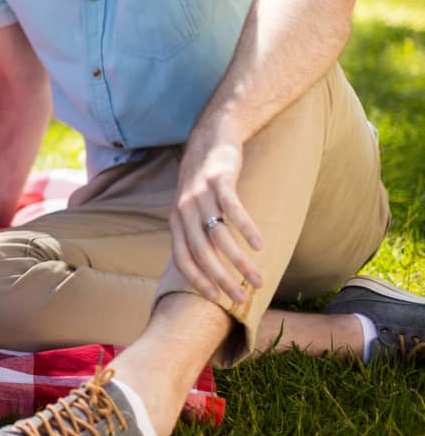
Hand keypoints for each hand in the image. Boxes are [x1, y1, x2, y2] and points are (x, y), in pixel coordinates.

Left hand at [171, 138, 264, 303]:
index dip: (197, 280)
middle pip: (201, 252)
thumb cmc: (204, 181)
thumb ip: (195, 232)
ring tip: (258, 279)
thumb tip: (208, 267)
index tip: (216, 299)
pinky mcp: (219, 180)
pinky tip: (260, 245)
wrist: (211, 136)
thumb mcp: (191, 206)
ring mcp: (200, 194)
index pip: (182, 258)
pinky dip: (246, 229)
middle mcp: (184, 209)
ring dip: (240, 262)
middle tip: (243, 299)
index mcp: (176, 220)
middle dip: (222, 279)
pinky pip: (232, 208)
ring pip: (219, 235)